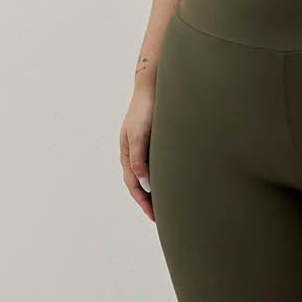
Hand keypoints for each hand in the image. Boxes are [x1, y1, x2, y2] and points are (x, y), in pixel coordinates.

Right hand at [120, 85, 155, 220]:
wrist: (153, 85)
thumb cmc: (144, 109)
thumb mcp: (139, 135)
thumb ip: (139, 159)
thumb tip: (143, 185)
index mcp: (127, 153)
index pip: (133, 185)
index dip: (143, 202)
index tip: (154, 216)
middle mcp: (135, 153)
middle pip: (140, 183)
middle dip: (148, 201)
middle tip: (162, 216)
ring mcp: (145, 147)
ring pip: (148, 175)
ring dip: (155, 190)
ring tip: (168, 203)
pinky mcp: (156, 141)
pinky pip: (157, 165)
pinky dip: (162, 177)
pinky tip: (174, 180)